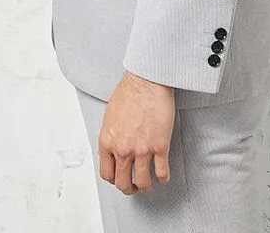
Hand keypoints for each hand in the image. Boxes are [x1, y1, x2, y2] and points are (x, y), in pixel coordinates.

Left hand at [98, 71, 174, 193]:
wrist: (147, 81)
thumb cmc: (130, 92)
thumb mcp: (110, 115)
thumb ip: (111, 135)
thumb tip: (114, 147)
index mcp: (107, 141)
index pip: (106, 173)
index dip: (114, 179)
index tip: (120, 178)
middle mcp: (122, 149)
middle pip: (123, 182)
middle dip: (129, 188)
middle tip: (134, 186)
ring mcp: (141, 150)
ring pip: (143, 182)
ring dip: (146, 186)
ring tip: (149, 184)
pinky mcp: (159, 146)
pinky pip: (161, 172)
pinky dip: (163, 178)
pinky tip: (163, 175)